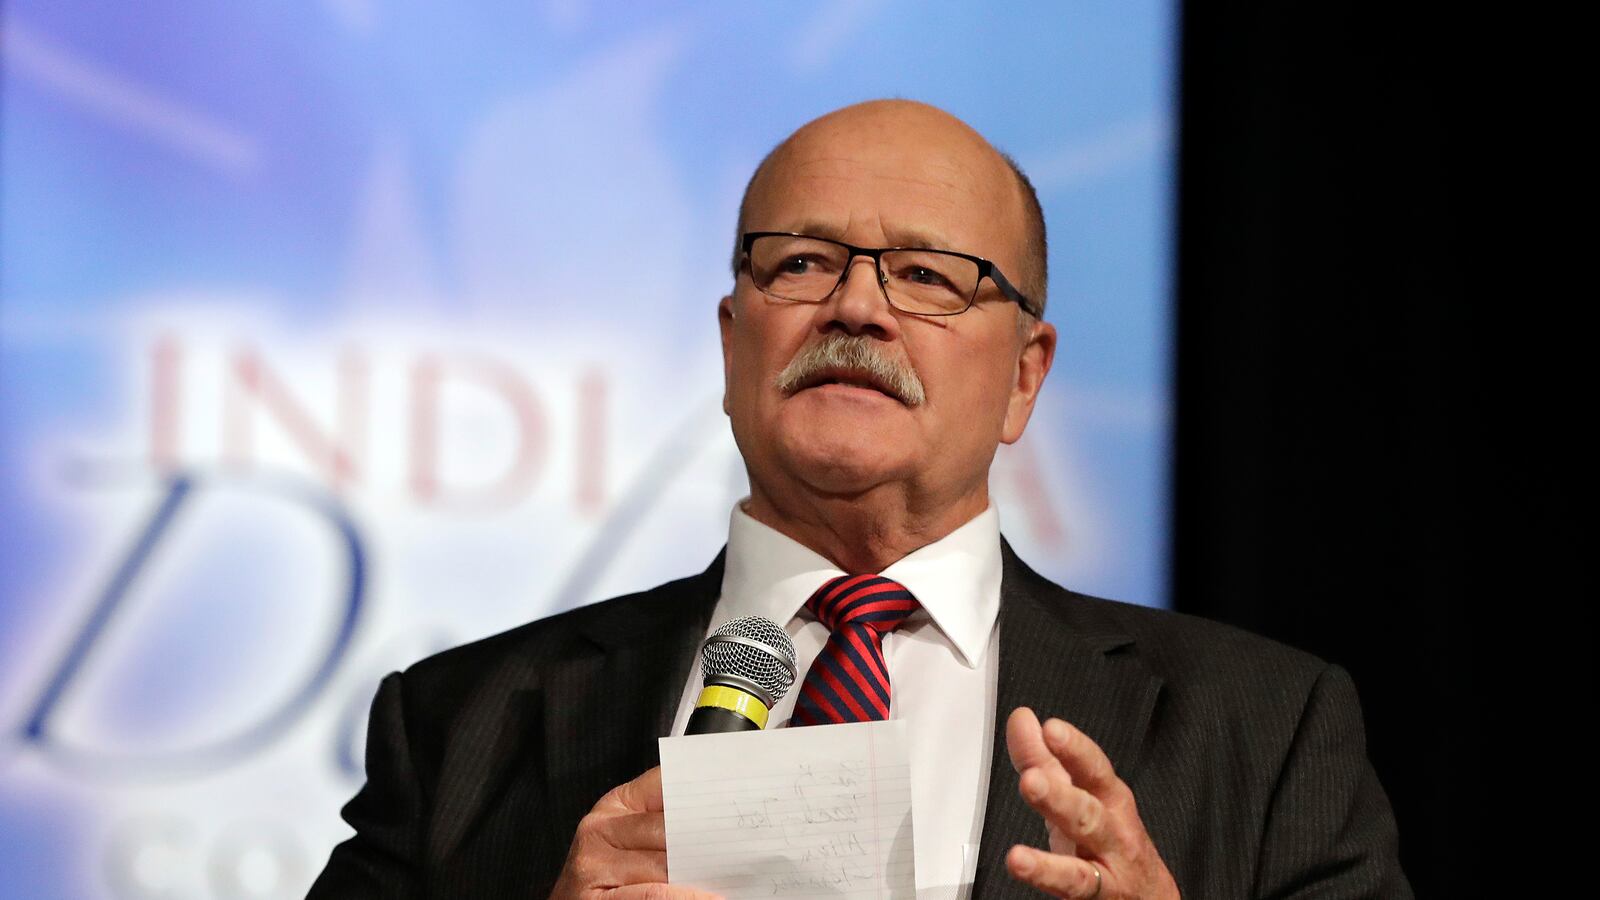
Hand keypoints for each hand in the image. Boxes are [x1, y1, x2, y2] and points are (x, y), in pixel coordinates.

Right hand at [550, 766, 721, 899]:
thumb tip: (723, 823)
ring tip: (732, 878)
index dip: (704, 793)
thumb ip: (664, 824)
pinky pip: (654, 894)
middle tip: (746, 848)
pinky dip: (688, 897)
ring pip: (665, 864)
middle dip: (709, 841)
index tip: (737, 802)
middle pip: (670, 828)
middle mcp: (599, 830)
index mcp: (616, 806)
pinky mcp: (595, 899)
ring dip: (702, 874)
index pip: (666, 785)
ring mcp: (593, 865)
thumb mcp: (633, 842)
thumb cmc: (610, 881)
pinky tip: (709, 897)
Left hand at [1003, 707, 1179, 898]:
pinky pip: (1074, 885)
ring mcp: (1108, 866)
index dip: (1074, 748)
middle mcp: (1112, 830)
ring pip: (1083, 859)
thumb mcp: (1079, 795)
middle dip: (1060, 795)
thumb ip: (1045, 759)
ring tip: (1018, 852)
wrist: (1151, 896)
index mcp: (1108, 798)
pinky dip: (1046, 875)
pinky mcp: (1098, 896)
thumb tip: (1021, 720)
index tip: (1051, 729)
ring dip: (1051, 856)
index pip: (1092, 768)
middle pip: (1088, 811)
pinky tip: (1020, 865)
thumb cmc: (1112, 841)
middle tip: (1031, 780)